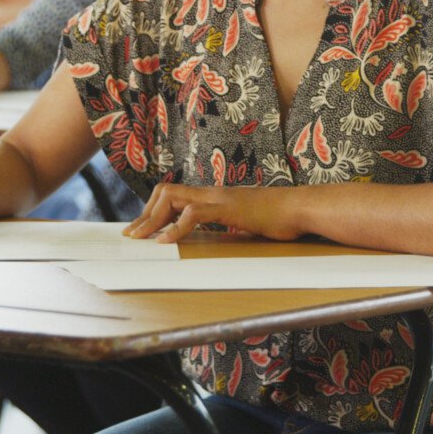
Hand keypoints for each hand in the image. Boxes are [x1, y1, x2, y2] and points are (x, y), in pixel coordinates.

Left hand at [122, 183, 305, 243]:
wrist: (300, 208)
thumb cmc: (279, 216)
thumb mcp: (247, 221)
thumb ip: (230, 223)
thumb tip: (222, 234)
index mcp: (214, 196)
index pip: (175, 194)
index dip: (154, 210)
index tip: (141, 229)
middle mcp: (212, 193)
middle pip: (165, 191)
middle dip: (144, 214)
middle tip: (132, 235)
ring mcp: (219, 198)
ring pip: (172, 197)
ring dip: (152, 219)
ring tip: (140, 238)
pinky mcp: (228, 208)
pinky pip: (194, 214)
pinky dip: (175, 228)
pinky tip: (165, 242)